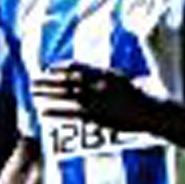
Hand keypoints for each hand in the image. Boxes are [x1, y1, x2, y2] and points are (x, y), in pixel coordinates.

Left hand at [34, 64, 158, 133]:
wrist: (151, 111)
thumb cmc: (138, 97)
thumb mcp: (122, 79)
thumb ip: (105, 75)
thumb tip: (95, 73)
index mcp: (103, 73)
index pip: (77, 67)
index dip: (60, 68)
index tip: (48, 69)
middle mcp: (98, 84)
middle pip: (67, 80)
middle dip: (49, 80)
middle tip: (33, 80)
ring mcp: (97, 100)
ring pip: (66, 94)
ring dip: (48, 93)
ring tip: (33, 92)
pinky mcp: (96, 116)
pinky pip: (71, 113)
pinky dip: (56, 111)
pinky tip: (43, 111)